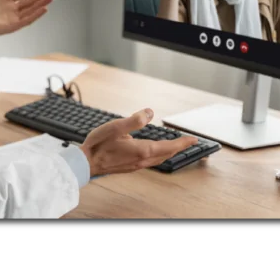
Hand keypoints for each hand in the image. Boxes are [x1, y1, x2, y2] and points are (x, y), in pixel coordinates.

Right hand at [79, 108, 198, 176]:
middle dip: (179, 147)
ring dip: (170, 152)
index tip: (193, 139)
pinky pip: (151, 161)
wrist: (86, 163)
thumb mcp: (116, 127)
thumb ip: (134, 120)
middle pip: (166, 154)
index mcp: (142, 150)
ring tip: (176, 145)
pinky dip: (159, 155)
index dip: (182, 143)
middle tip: (188, 141)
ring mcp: (136, 165)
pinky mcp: (130, 166)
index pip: (169, 146)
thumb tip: (150, 113)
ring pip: (159, 159)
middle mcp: (142, 160)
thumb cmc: (98, 145)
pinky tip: (155, 151)